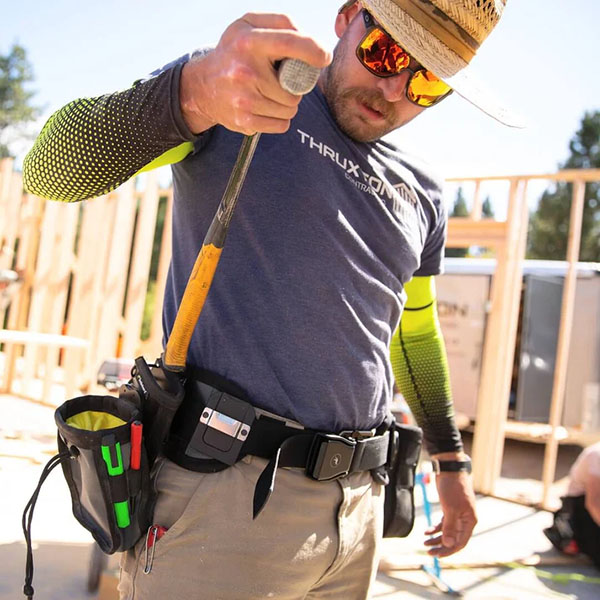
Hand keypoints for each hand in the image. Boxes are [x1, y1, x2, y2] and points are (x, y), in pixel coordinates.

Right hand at [180, 13, 330, 134]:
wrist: (202, 86)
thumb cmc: (234, 52)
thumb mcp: (249, 24)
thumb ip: (281, 23)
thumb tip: (313, 44)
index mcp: (249, 42)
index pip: (291, 43)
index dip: (314, 50)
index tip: (324, 57)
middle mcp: (245, 71)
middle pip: (296, 86)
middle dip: (296, 85)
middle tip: (281, 80)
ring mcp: (245, 99)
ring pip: (291, 108)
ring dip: (288, 103)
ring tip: (270, 93)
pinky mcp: (245, 122)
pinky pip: (281, 125)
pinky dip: (279, 119)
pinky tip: (265, 108)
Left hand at [424, 471, 476, 556]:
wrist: (448, 468)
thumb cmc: (452, 487)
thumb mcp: (450, 508)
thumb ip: (450, 527)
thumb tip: (449, 545)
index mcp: (470, 521)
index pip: (461, 542)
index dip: (449, 550)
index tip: (436, 555)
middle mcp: (465, 519)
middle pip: (454, 539)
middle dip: (441, 546)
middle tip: (428, 552)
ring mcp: (458, 514)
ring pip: (448, 531)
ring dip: (437, 538)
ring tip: (425, 543)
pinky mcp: (450, 508)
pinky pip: (444, 523)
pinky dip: (435, 528)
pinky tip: (426, 531)